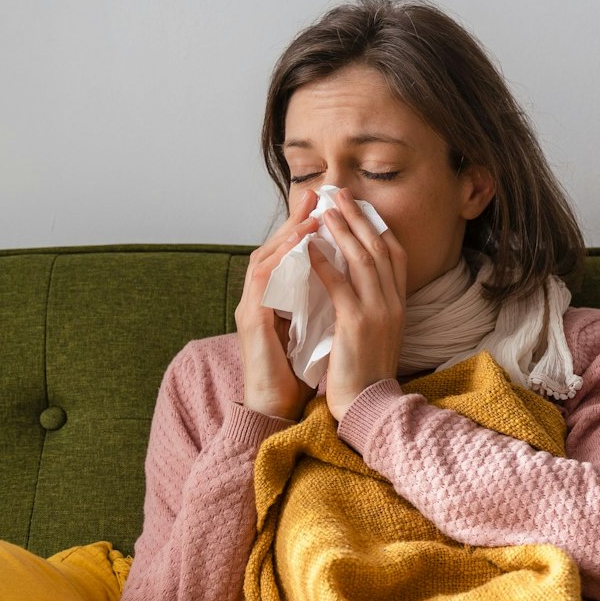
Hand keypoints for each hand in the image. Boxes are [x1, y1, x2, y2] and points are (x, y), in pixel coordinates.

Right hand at [235, 189, 321, 419]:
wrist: (279, 407)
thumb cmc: (299, 372)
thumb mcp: (317, 328)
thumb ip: (323, 302)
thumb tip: (348, 281)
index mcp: (276, 298)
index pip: (289, 254)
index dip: (306, 228)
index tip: (329, 206)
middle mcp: (260, 297)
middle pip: (274, 247)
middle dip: (294, 219)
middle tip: (315, 194)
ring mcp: (252, 306)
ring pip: (266, 257)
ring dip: (288, 233)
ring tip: (311, 214)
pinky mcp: (252, 321)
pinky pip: (264, 281)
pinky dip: (281, 260)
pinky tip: (300, 247)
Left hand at [310, 187, 407, 420]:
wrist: (367, 404)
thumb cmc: (365, 372)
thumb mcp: (377, 333)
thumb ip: (373, 305)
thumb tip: (359, 282)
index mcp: (399, 305)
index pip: (395, 255)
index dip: (378, 226)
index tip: (360, 207)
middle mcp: (393, 303)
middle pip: (379, 247)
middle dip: (359, 217)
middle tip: (339, 194)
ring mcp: (378, 312)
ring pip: (362, 259)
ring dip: (342, 230)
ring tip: (324, 210)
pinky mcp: (357, 324)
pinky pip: (339, 285)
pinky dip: (325, 262)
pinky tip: (309, 247)